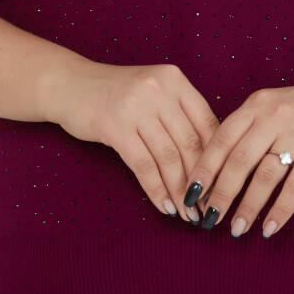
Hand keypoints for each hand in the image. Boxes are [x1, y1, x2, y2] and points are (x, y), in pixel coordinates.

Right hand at [48, 59, 219, 223]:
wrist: (70, 84)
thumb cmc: (118, 93)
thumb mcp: (154, 91)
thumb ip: (179, 113)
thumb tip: (211, 157)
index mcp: (175, 80)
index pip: (207, 121)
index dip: (217, 157)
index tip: (223, 183)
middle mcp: (159, 89)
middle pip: (190, 142)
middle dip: (201, 180)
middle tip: (208, 207)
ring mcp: (136, 107)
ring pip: (168, 157)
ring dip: (180, 191)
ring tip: (188, 214)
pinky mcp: (115, 126)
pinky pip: (143, 165)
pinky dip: (157, 189)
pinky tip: (165, 206)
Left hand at [182, 76, 293, 236]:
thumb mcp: (272, 106)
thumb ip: (247, 128)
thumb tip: (214, 168)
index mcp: (256, 104)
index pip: (221, 138)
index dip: (204, 168)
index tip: (190, 193)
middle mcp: (273, 115)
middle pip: (239, 160)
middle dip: (221, 194)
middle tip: (208, 219)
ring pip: (265, 176)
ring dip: (248, 207)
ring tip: (236, 229)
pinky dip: (281, 210)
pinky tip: (270, 228)